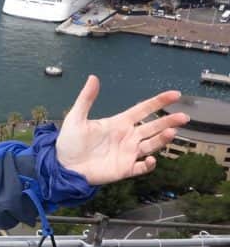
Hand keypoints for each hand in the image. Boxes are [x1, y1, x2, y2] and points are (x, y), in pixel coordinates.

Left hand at [56, 75, 189, 184]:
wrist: (63, 166)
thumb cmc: (69, 142)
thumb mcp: (76, 118)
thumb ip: (86, 98)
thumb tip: (93, 77)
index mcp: (118, 123)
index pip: (142, 110)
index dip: (158, 102)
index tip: (175, 94)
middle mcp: (127, 137)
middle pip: (153, 127)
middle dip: (168, 121)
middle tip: (183, 116)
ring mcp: (127, 153)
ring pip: (152, 145)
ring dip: (162, 139)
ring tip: (172, 132)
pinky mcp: (124, 169)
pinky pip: (142, 167)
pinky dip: (149, 164)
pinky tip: (151, 159)